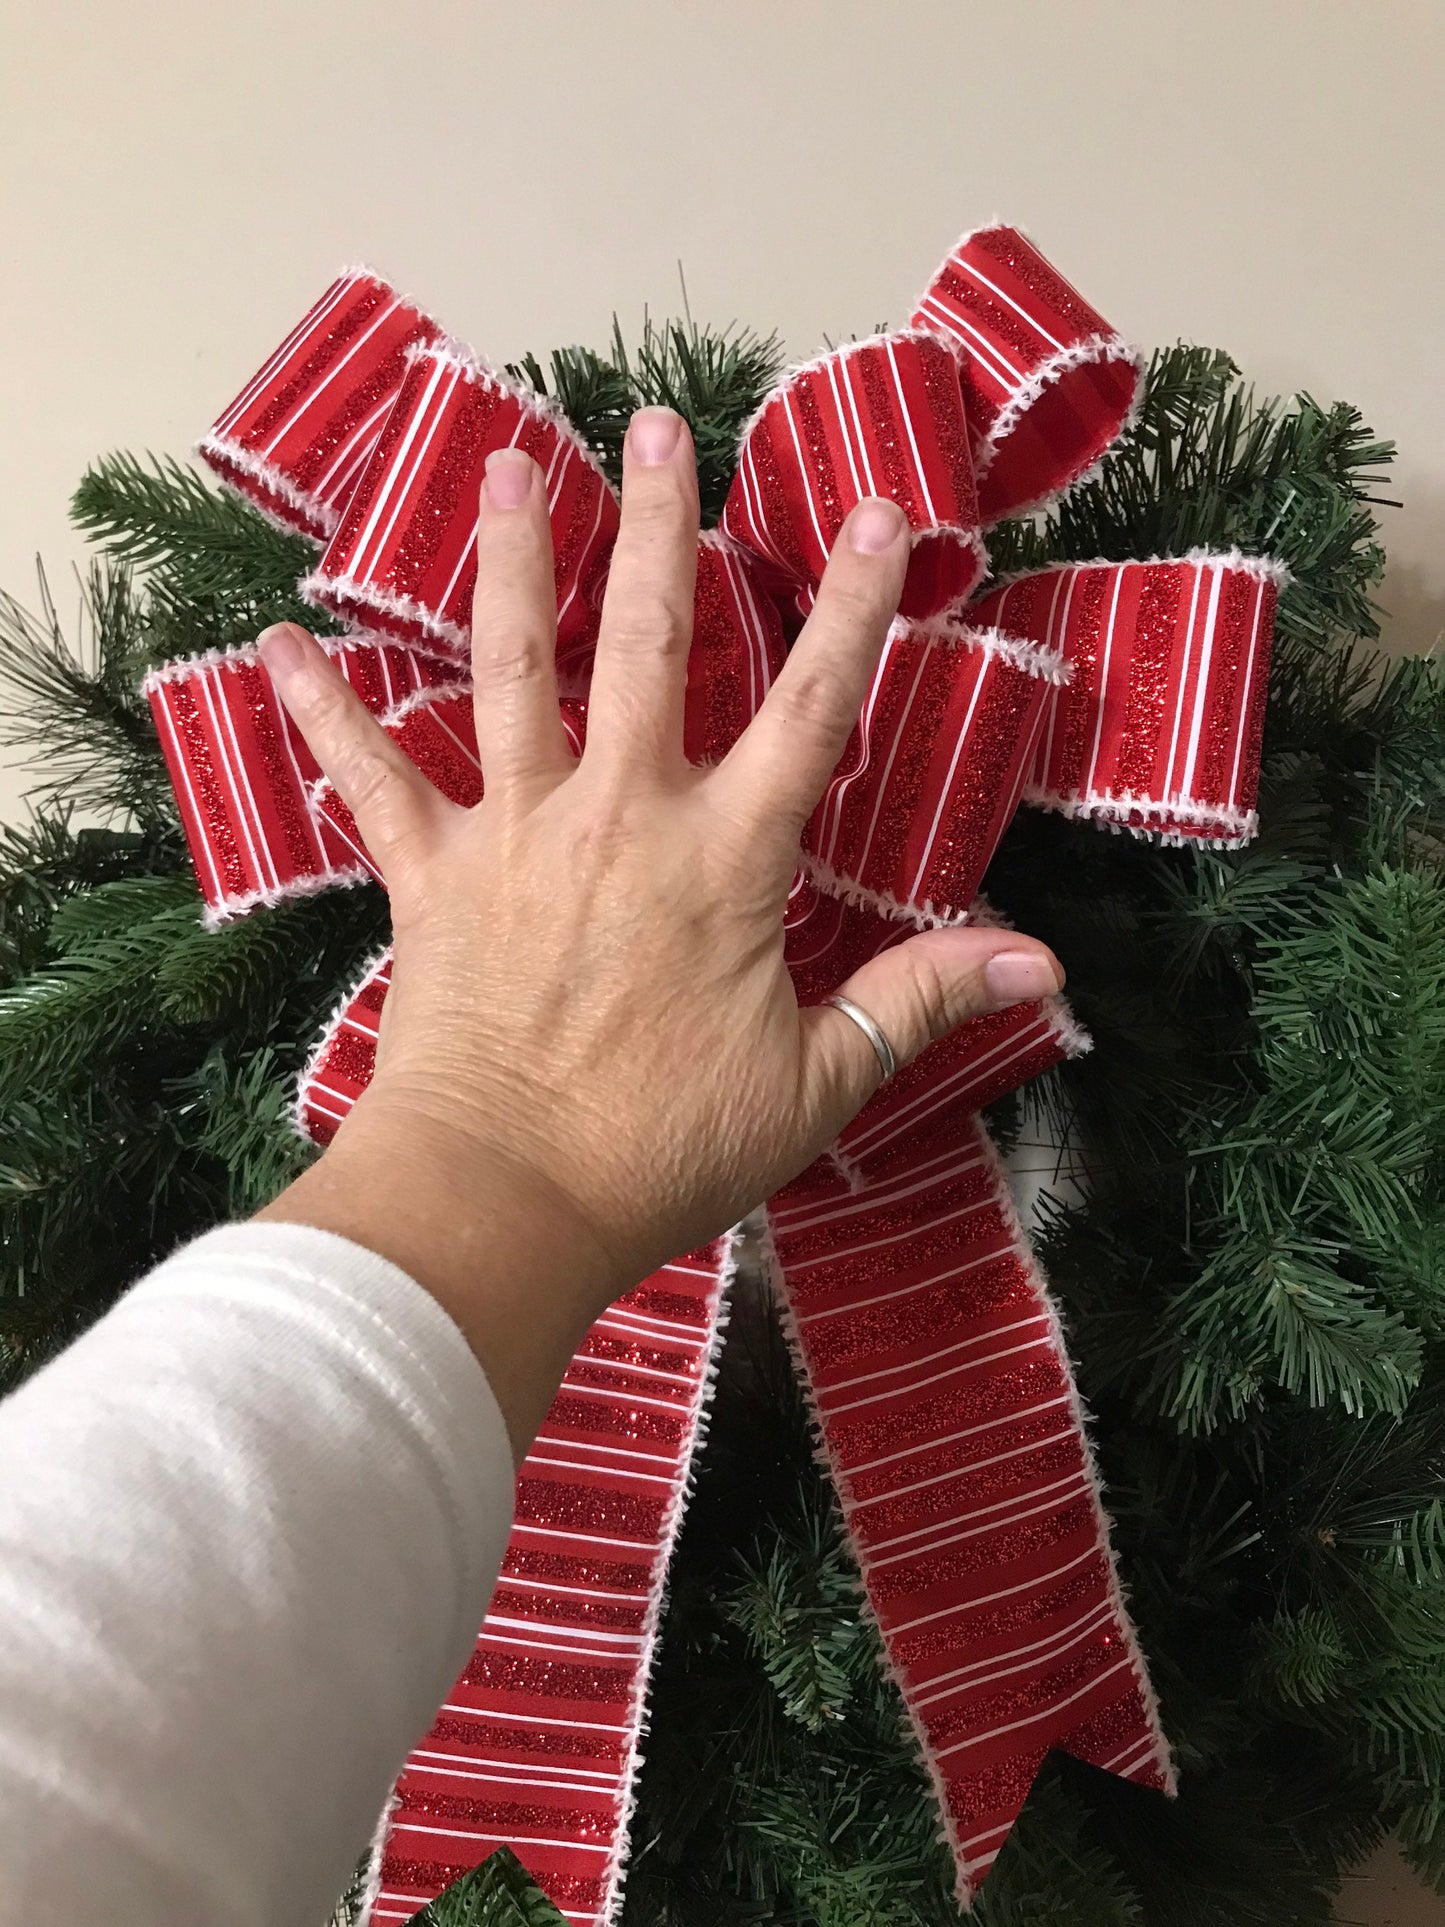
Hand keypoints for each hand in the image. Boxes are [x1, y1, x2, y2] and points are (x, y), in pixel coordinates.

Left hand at [257, 407, 1061, 1452]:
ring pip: (508, 669)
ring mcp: (514, 834)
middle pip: (644, 641)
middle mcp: (619, 814)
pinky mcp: (429, 877)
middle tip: (655, 427)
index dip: (855, 609)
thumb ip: (919, 1001)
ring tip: (502, 463)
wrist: (502, 1201)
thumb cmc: (661, 1152)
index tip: (880, 515)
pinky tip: (276, 642)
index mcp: (726, 858)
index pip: (811, 709)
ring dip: (509, 562)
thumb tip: (1044, 964)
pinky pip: (369, 779)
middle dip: (656, 526)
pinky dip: (322, 712)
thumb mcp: (815, 1084)